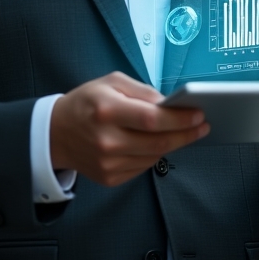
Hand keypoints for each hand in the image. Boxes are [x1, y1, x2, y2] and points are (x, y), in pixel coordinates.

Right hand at [50, 72, 209, 185]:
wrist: (56, 134)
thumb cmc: (86, 103)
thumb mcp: (111, 82)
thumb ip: (142, 91)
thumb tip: (170, 104)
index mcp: (107, 111)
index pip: (152, 119)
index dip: (179, 119)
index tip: (198, 114)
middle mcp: (107, 140)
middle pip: (158, 141)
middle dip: (186, 133)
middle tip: (202, 125)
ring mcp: (108, 163)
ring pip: (154, 156)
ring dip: (174, 143)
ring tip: (185, 132)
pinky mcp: (110, 177)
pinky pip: (144, 166)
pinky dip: (155, 154)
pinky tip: (158, 142)